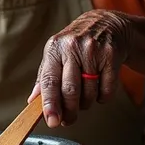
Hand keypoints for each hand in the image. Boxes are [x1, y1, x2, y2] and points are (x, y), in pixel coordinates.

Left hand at [28, 10, 130, 127]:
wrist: (108, 24)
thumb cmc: (78, 43)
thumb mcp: (57, 53)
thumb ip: (45, 77)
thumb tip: (33, 101)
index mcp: (55, 48)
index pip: (49, 80)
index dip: (50, 103)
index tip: (51, 120)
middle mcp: (73, 47)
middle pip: (70, 90)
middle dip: (69, 111)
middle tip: (68, 120)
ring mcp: (93, 51)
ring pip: (89, 93)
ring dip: (86, 102)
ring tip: (85, 93)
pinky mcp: (111, 56)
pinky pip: (106, 90)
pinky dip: (102, 96)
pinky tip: (100, 86)